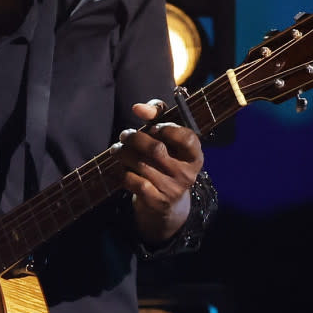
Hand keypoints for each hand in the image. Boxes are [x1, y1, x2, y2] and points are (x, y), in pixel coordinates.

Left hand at [117, 101, 203, 243]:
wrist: (165, 204)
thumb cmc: (165, 161)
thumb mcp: (168, 139)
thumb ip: (158, 116)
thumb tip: (138, 107)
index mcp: (194, 156)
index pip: (187, 138)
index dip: (167, 128)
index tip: (153, 128)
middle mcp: (187, 173)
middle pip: (155, 149)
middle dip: (134, 138)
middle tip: (124, 135)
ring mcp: (172, 189)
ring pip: (140, 163)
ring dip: (123, 153)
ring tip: (117, 149)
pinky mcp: (156, 201)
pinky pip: (132, 180)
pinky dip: (122, 171)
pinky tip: (121, 167)